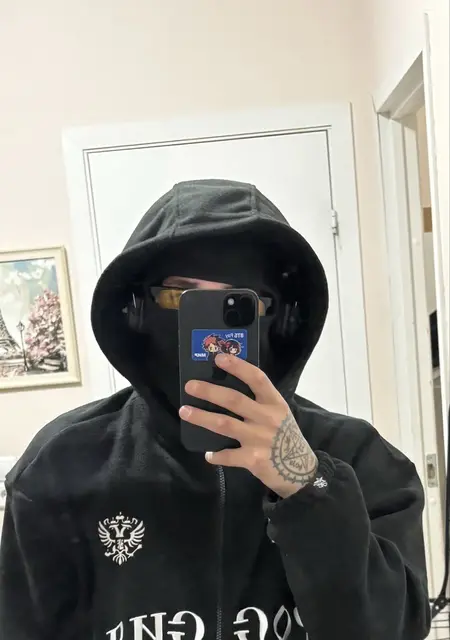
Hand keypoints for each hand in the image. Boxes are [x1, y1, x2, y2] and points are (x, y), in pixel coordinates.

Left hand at [179, 354, 317, 497]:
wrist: (301, 470)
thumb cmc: (285, 436)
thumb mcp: (279, 413)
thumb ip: (259, 402)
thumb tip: (225, 388)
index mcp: (274, 403)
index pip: (257, 378)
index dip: (238, 367)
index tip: (219, 358)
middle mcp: (267, 418)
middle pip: (234, 399)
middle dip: (209, 391)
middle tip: (190, 386)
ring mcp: (259, 438)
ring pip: (224, 424)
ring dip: (202, 417)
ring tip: (185, 411)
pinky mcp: (253, 459)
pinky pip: (228, 455)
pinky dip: (216, 455)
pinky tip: (208, 454)